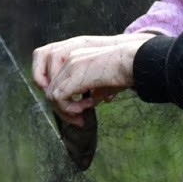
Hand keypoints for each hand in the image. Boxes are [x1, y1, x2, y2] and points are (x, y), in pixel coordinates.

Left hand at [31, 33, 150, 125]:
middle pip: (51, 91)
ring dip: (67, 110)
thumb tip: (92, 103)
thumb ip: (94, 92)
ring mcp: (69, 67)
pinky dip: (70, 107)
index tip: (80, 114)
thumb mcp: (104, 83)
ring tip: (84, 112)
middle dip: (63, 110)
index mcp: (74, 60)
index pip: (57, 85)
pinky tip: (88, 105)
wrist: (131, 62)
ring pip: (52, 96)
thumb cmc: (124, 72)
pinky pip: (59, 98)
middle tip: (79, 121)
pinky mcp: (73, 76)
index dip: (65, 102)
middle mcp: (68, 61)